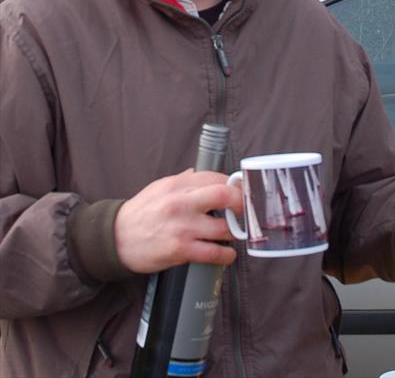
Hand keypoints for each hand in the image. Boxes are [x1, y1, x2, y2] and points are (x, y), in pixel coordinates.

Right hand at [115, 169, 243, 272]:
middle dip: (242, 203)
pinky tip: (228, 254)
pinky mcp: (181, 250)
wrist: (114, 240)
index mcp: (179, 185)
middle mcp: (183, 203)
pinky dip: (226, 255)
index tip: (240, 192)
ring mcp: (183, 227)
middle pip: (226, 196)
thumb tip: (203, 173)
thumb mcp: (160, 187)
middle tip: (246, 210)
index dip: (233, 185)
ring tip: (235, 234)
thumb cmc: (140, 213)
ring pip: (224, 227)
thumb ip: (184, 180)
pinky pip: (213, 253)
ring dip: (235, 232)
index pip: (216, 178)